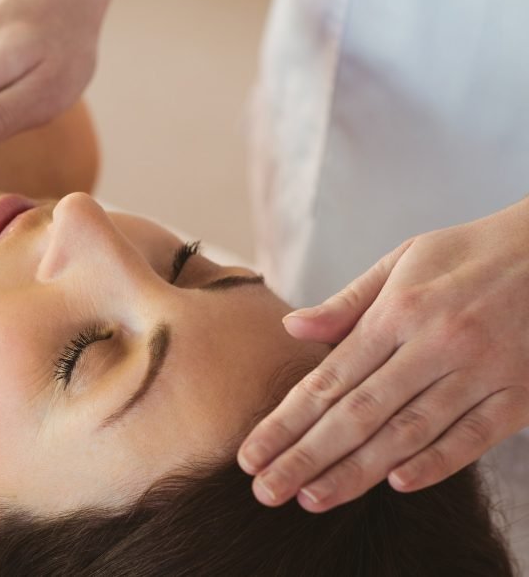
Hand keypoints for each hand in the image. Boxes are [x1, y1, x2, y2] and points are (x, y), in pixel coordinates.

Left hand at [237, 195, 528, 511]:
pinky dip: (436, 464)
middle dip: (307, 457)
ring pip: (409, 433)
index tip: (251, 453)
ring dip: (358, 471)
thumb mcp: (402, 260)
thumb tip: (292, 329)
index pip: (330, 379)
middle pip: (359, 414)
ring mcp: (481, 372)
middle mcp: (436, 344)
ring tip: (313, 499)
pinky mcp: (519, 394)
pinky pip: (473, 438)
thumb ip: (347, 303)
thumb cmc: (467, 252)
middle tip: (266, 491)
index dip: (286, 421)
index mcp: (400, 311)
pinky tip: (396, 484)